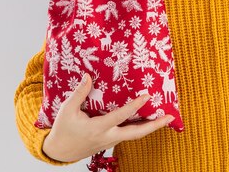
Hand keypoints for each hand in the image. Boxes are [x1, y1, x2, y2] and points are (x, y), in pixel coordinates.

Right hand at [42, 73, 173, 162]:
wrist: (59, 152)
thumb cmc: (63, 130)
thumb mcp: (67, 110)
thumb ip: (79, 93)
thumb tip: (88, 76)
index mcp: (98, 128)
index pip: (120, 116)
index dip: (134, 106)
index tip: (147, 96)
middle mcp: (108, 136)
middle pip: (136, 133)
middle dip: (154, 126)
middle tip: (169, 117)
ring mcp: (110, 141)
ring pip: (134, 135)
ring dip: (150, 127)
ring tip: (165, 117)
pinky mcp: (110, 142)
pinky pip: (128, 135)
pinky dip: (140, 128)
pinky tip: (148, 120)